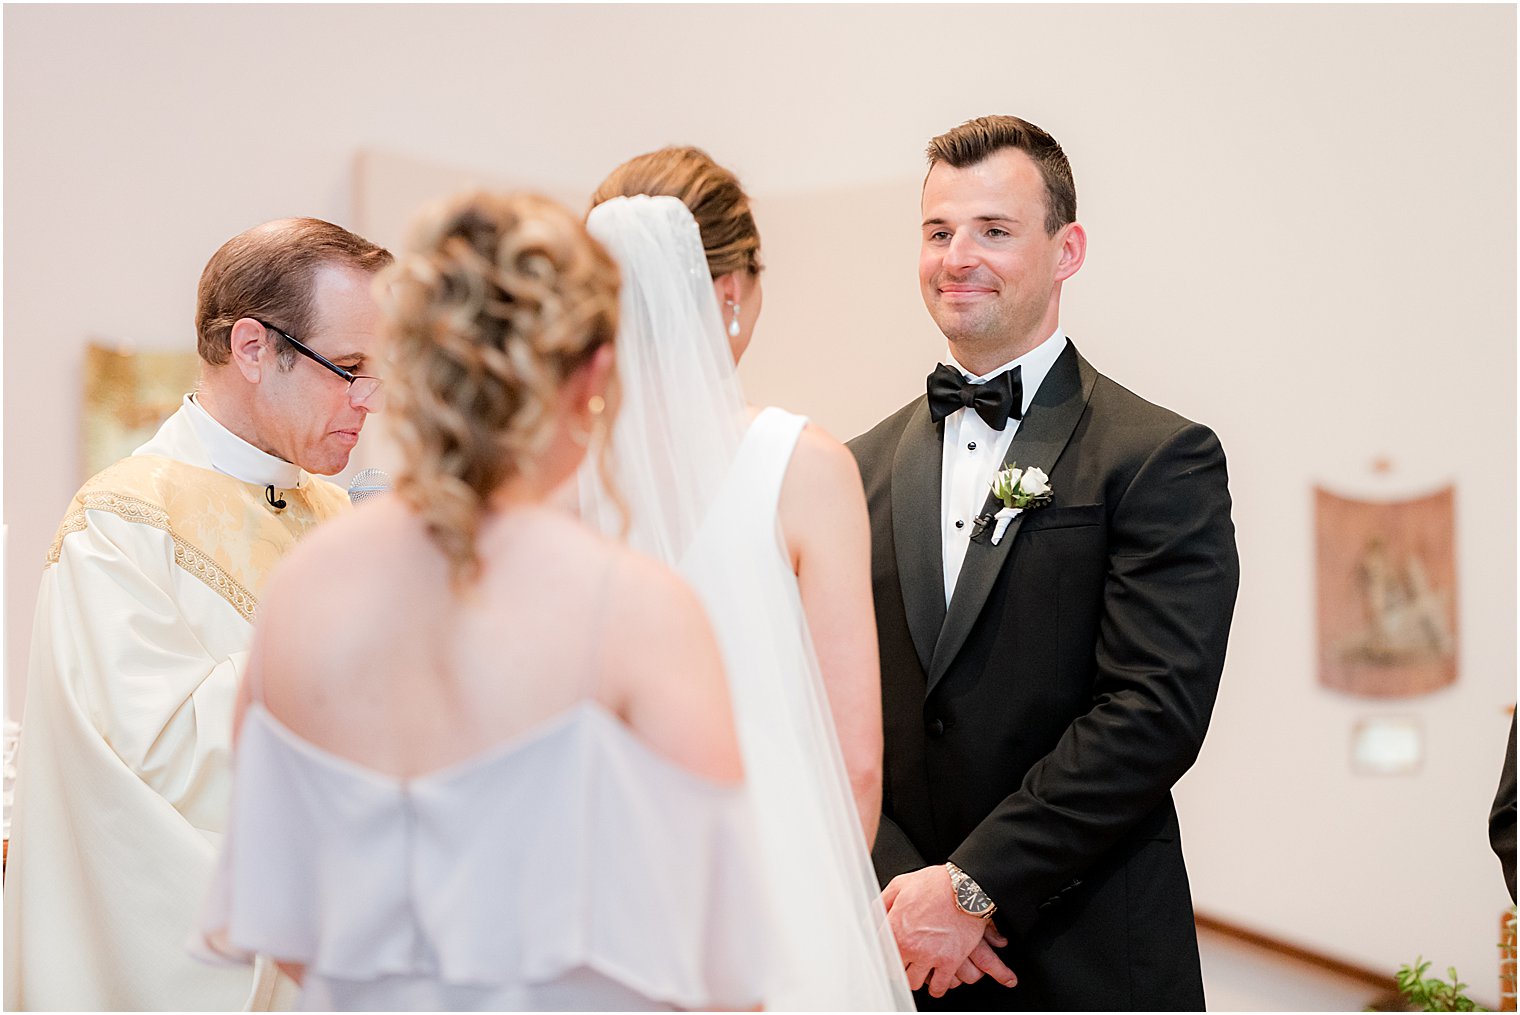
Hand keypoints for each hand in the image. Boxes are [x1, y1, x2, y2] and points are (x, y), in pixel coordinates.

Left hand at [881, 866, 1016, 996]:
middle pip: (894, 972)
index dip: (881, 954)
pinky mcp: (950, 962)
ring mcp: (931, 956)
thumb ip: (881, 904)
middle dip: (898, 966)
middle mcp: (910, 946)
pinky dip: (936, 987)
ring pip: (914, 983)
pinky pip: (939, 988)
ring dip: (915, 976)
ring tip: (919, 967)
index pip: (878, 954)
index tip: (887, 953)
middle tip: (904, 959)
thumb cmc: (935, 883)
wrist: (967, 887)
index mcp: (895, 928)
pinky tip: (935, 977)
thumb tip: (869, 920)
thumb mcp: (900, 885)